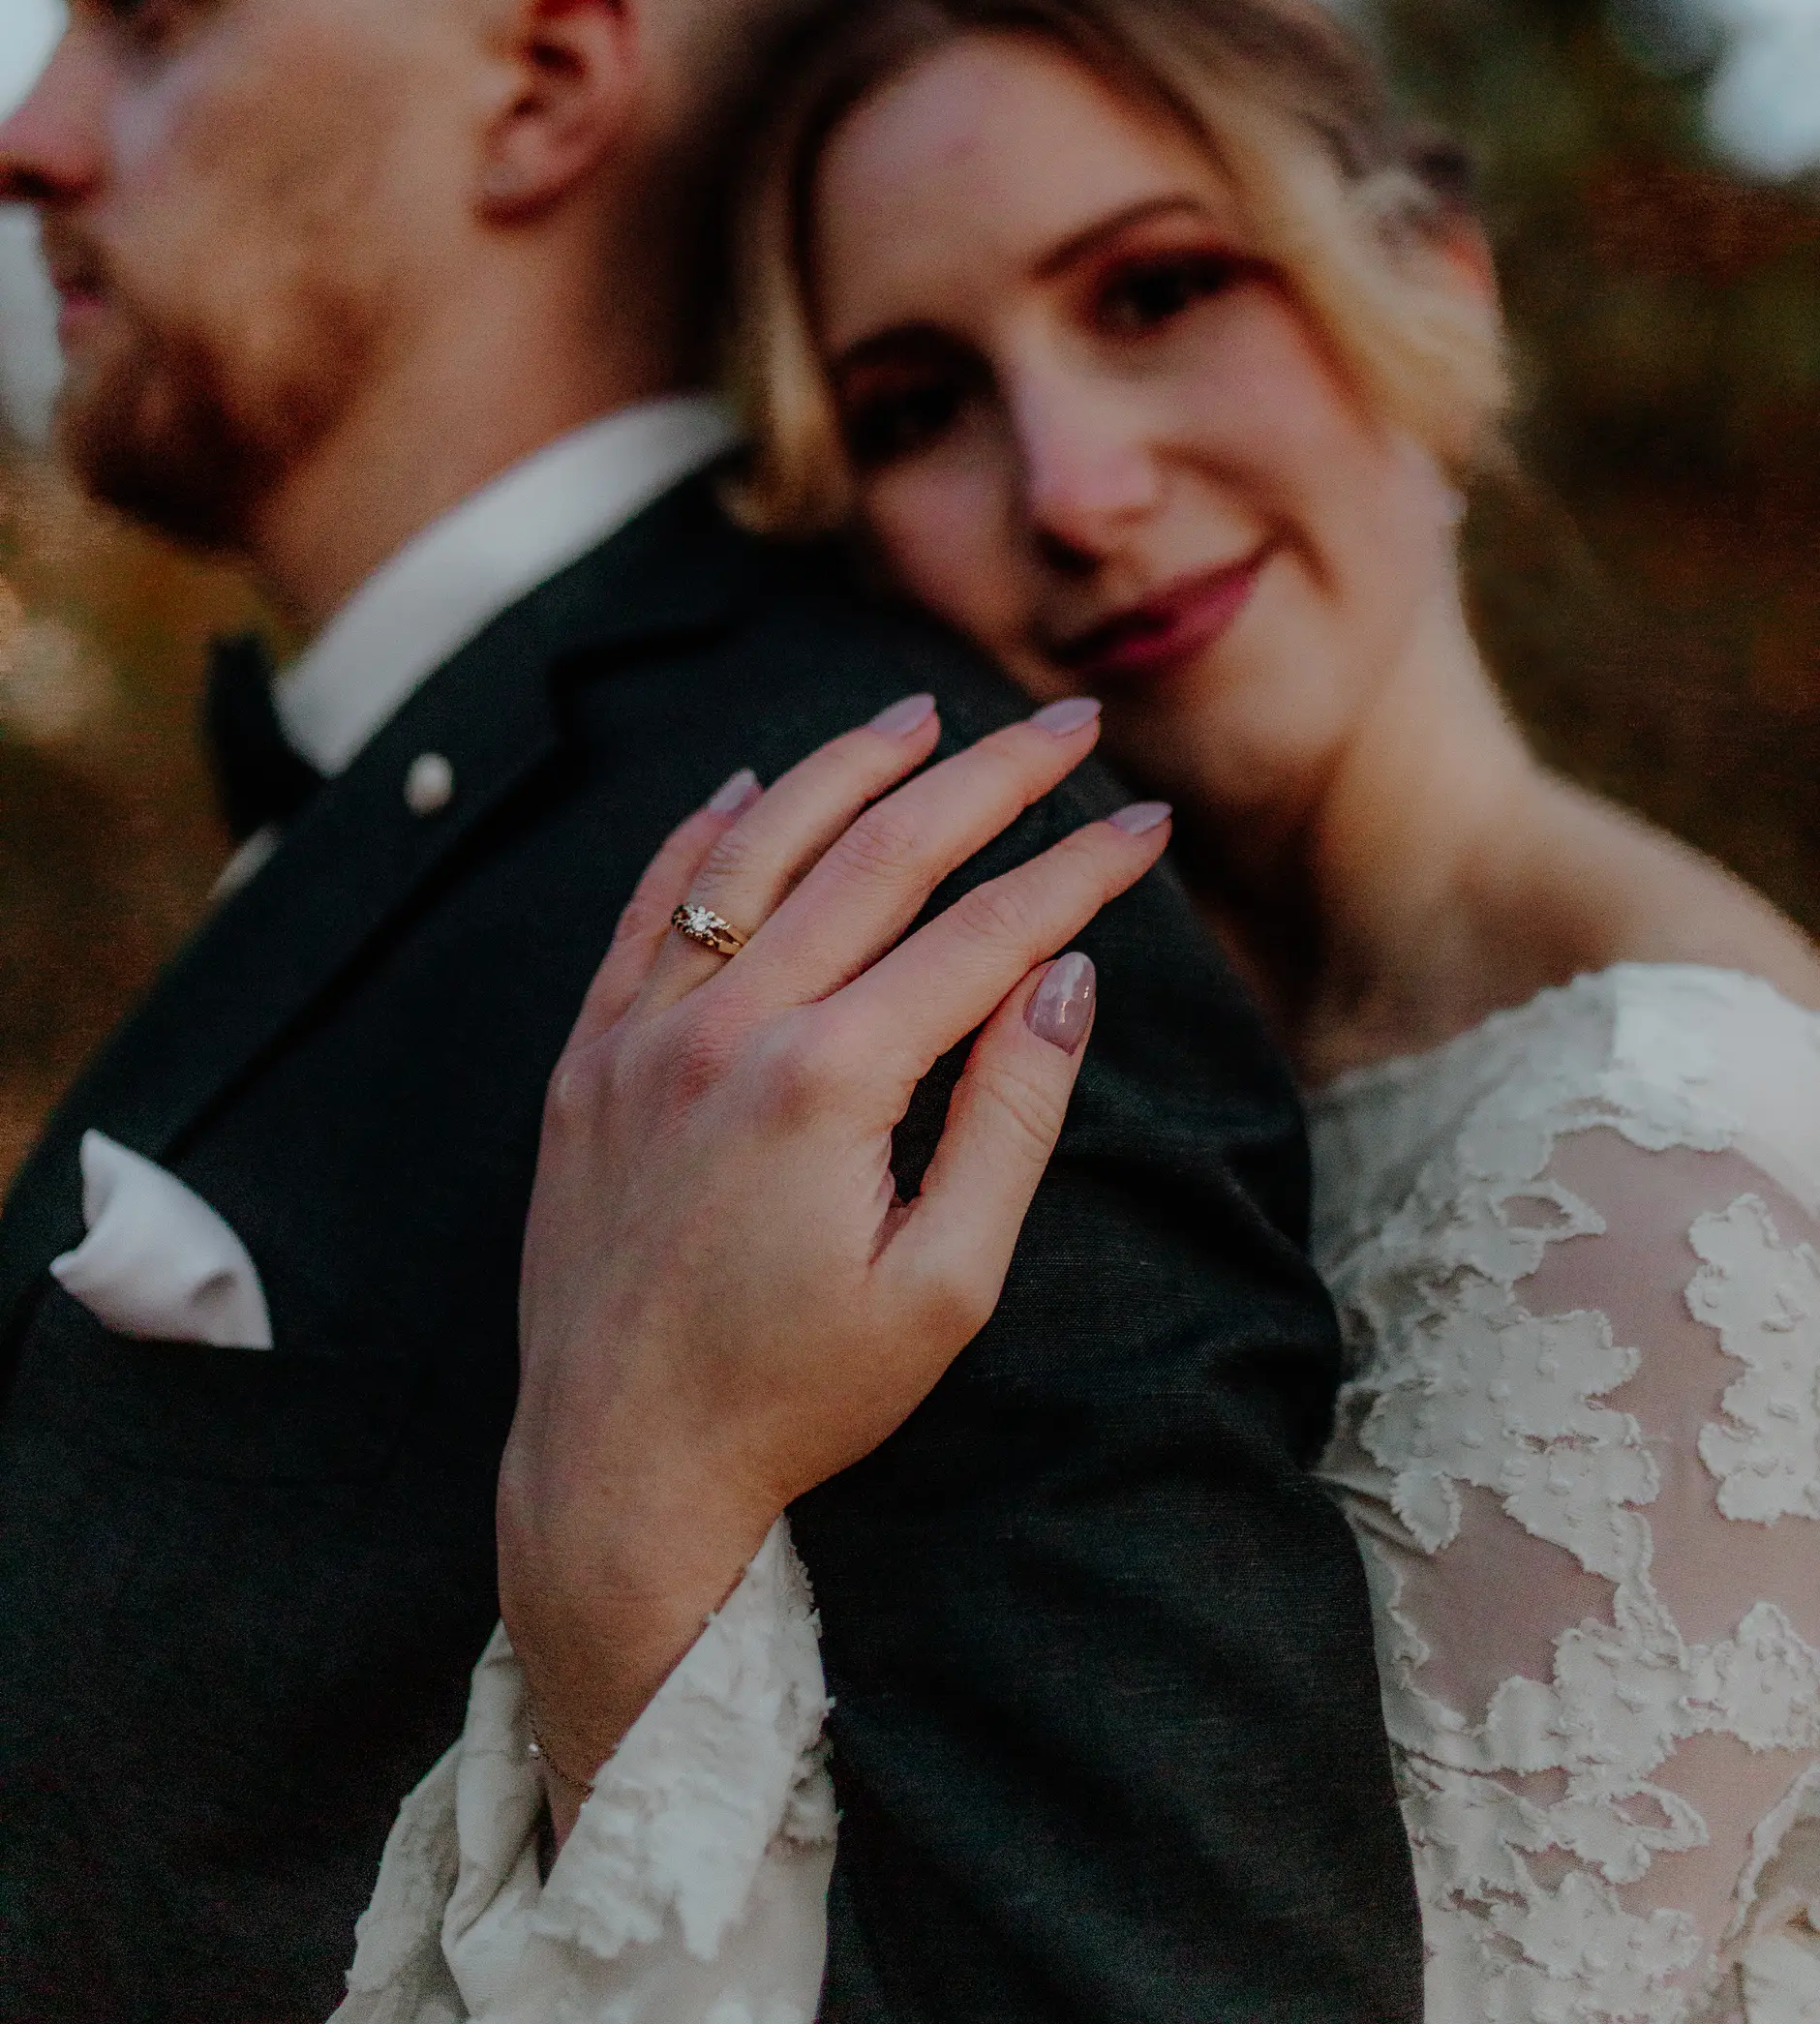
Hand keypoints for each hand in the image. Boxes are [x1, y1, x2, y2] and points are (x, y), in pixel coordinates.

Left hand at [496, 693, 1169, 1826]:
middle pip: (879, 854)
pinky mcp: (587, 1058)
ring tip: (920, 715)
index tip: (1147, 826)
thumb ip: (1010, 1119)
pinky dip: (703, 835)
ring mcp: (640, 1034)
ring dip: (845, 770)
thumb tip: (1065, 976)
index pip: (983, 932)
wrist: (615, 1468)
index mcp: (825, 1083)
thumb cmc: (797, 1397)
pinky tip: (748, 786)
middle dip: (988, 777)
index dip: (1078, 871)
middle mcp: (724, 1028)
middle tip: (1068, 724)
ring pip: (755, 850)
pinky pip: (647, 907)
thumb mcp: (943, 1287)